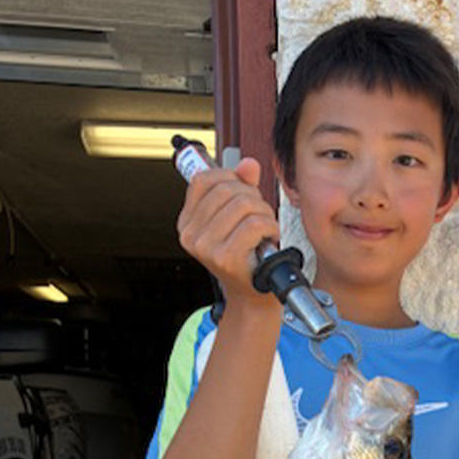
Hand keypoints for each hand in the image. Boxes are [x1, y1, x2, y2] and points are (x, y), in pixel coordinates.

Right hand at [176, 157, 280, 305]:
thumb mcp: (239, 217)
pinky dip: (270, 227)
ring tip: (264, 229)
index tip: (243, 190)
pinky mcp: (224, 257)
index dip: (230, 177)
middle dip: (253, 197)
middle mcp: (190, 234)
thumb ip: (241, 187)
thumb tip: (248, 165)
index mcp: (187, 222)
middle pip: (227, 189)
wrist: (253, 294)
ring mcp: (205, 247)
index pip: (203, 180)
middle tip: (259, 215)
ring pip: (244, 204)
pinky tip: (268, 239)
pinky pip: (255, 224)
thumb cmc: (246, 256)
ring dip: (264, 213)